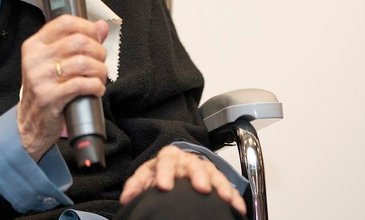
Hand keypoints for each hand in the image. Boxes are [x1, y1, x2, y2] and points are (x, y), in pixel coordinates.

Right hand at [17, 15, 108, 159]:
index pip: (65, 22)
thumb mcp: (56, 62)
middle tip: (100, 62)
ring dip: (100, 70)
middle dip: (98, 52)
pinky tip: (96, 89)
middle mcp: (35, 59)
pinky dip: (96, 86)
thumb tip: (101, 26)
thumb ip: (79, 42)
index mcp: (35, 45)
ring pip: (82, 63)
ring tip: (100, 77)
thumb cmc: (46, 88)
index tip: (96, 38)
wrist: (30, 121)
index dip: (87, 28)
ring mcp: (40, 78)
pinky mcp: (48, 97)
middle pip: (78, 42)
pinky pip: (81, 84)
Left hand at [119, 145, 246, 215]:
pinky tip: (237, 206)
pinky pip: (226, 185)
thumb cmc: (160, 171)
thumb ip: (137, 185)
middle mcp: (187, 160)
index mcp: (168, 157)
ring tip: (225, 198)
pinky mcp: (215, 177)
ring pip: (213, 174)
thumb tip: (127, 198)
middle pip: (193, 165)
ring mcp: (203, 168)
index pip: (165, 161)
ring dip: (220, 186)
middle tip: (201, 188)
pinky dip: (233, 196)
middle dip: (198, 176)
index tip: (163, 186)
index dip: (164, 173)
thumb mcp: (146, 174)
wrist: (176, 163)